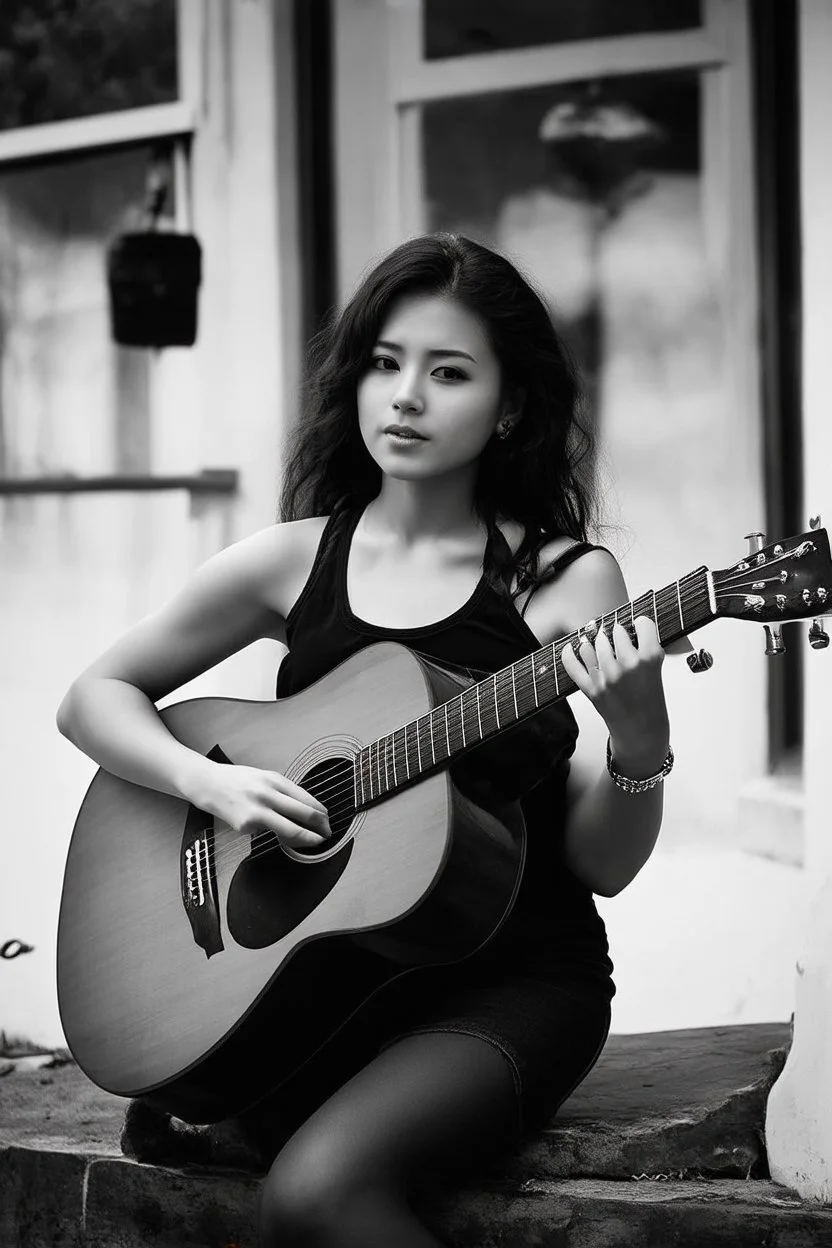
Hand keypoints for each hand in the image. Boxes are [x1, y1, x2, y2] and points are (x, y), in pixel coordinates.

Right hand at [190, 761, 331, 848]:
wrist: (209, 785)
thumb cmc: (239, 781)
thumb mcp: (265, 777)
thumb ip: (285, 791)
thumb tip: (307, 808)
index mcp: (275, 780)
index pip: (307, 799)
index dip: (321, 813)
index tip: (327, 820)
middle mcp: (267, 795)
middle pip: (304, 815)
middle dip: (320, 827)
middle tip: (327, 834)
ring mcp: (256, 812)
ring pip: (290, 830)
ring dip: (306, 838)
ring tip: (313, 840)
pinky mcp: (246, 827)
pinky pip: (267, 832)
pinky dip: (274, 833)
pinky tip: (270, 829)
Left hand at [560, 616, 669, 772]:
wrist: (642, 732)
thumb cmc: (651, 702)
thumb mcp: (657, 670)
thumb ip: (646, 648)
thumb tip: (626, 627)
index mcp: (649, 659)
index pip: (643, 623)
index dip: (641, 623)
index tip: (639, 625)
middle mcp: (626, 665)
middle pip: (615, 631)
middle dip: (617, 633)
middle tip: (620, 639)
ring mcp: (607, 677)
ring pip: (593, 644)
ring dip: (595, 642)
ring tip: (600, 643)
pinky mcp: (591, 688)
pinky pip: (572, 665)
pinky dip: (568, 655)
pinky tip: (570, 648)